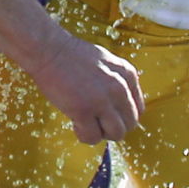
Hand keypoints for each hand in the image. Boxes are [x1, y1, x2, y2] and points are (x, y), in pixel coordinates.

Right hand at [26, 33, 142, 145]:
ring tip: (87, 123)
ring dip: (102, 134)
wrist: (49, 50)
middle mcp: (120, 88)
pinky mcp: (83, 110)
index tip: (110, 116)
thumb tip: (119, 106)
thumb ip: (118, 81)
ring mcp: (102, 100)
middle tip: (97, 122)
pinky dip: (85, 136)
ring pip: (116, 134)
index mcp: (127, 74)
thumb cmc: (72, 56)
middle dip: (113, 127)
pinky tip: (75, 124)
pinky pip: (93, 137)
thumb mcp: (106, 62)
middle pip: (130, 123)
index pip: (138, 109)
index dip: (123, 116)